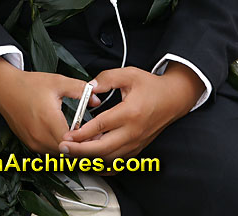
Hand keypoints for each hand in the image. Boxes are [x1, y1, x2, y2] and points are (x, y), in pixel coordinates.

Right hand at [0, 58, 100, 153]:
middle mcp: (40, 136)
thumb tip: (97, 99)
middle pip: (67, 152)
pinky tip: (66, 135)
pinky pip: (49, 151)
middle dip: (81, 145)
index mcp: (49, 121)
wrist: (5, 89)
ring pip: (59, 154)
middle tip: (93, 135)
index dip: (87, 140)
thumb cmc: (29, 85)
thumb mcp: (58, 81)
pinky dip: (60, 146)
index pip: (73, 143)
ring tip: (81, 135)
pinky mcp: (30, 144)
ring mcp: (34, 143)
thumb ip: (80, 90)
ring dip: (70, 147)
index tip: (96, 133)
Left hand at [58, 63, 204, 163]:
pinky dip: (103, 163)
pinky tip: (91, 160)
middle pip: (103, 148)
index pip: (101, 126)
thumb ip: (107, 78)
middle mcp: (133, 132)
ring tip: (73, 152)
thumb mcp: (129, 74)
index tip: (68, 134)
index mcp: (130, 112)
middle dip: (80, 150)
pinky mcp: (137, 149)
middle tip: (64, 147)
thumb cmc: (151, 86)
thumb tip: (89, 87)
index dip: (82, 132)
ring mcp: (136, 143)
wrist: (173, 99)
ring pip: (109, 159)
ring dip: (90, 158)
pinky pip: (118, 162)